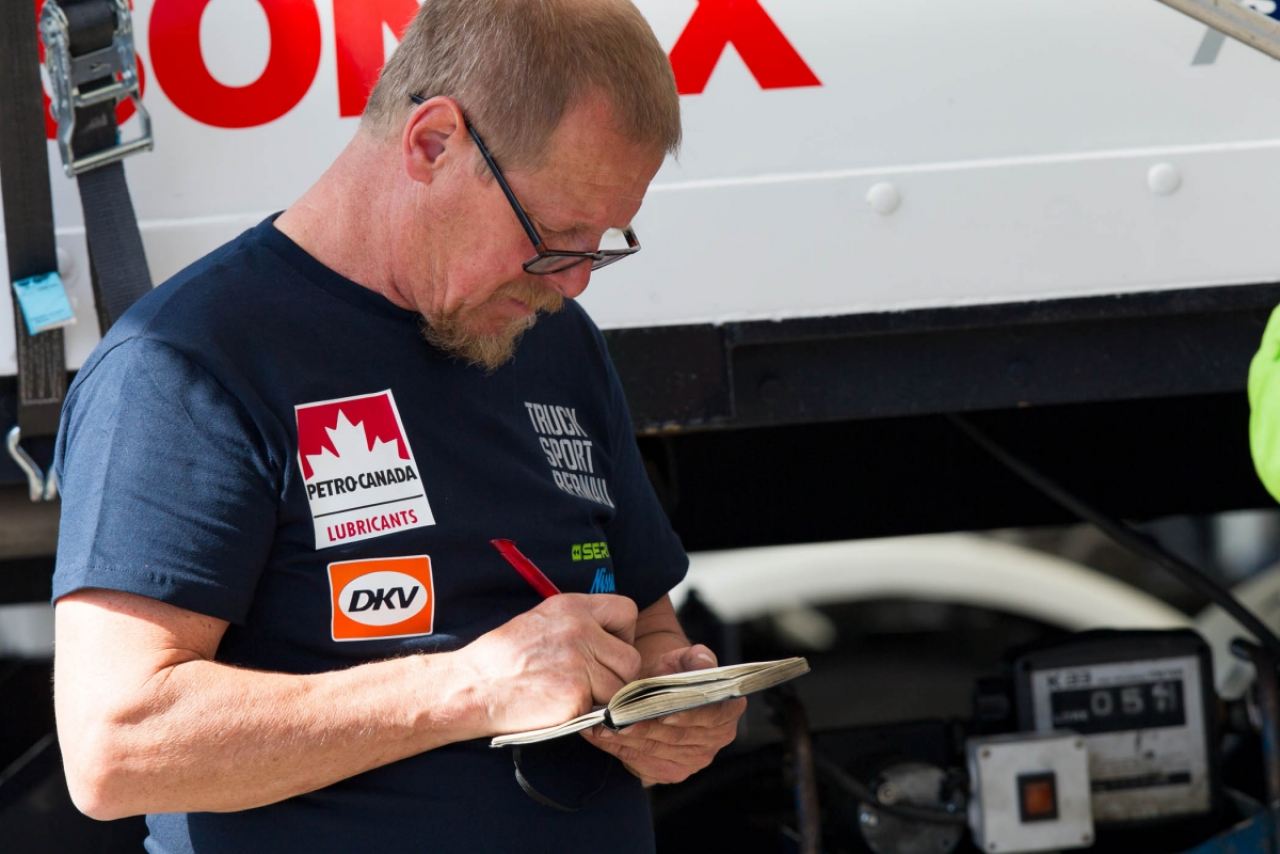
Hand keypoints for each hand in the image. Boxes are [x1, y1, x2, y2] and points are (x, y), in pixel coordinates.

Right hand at [455, 594, 640, 734]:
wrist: (472, 687)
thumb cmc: (502, 659)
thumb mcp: (541, 621)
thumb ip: (578, 624)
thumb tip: (611, 640)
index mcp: (572, 607)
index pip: (626, 611)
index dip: (623, 634)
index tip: (609, 649)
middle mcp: (580, 630)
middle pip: (631, 657)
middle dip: (618, 674)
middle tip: (594, 682)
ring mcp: (579, 664)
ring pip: (621, 687)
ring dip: (604, 697)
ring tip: (575, 694)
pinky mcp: (575, 695)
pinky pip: (601, 709)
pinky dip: (588, 713)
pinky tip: (563, 706)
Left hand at [581, 644, 745, 785]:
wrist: (657, 693)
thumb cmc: (672, 674)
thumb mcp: (685, 659)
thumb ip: (697, 658)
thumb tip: (705, 663)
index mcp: (727, 711)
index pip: (711, 717)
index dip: (688, 716)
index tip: (664, 713)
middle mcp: (715, 740)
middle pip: (678, 736)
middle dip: (646, 727)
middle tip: (619, 717)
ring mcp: (692, 761)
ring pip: (656, 751)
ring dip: (627, 739)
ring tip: (603, 724)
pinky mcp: (668, 773)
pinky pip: (640, 762)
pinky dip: (617, 748)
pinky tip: (601, 735)